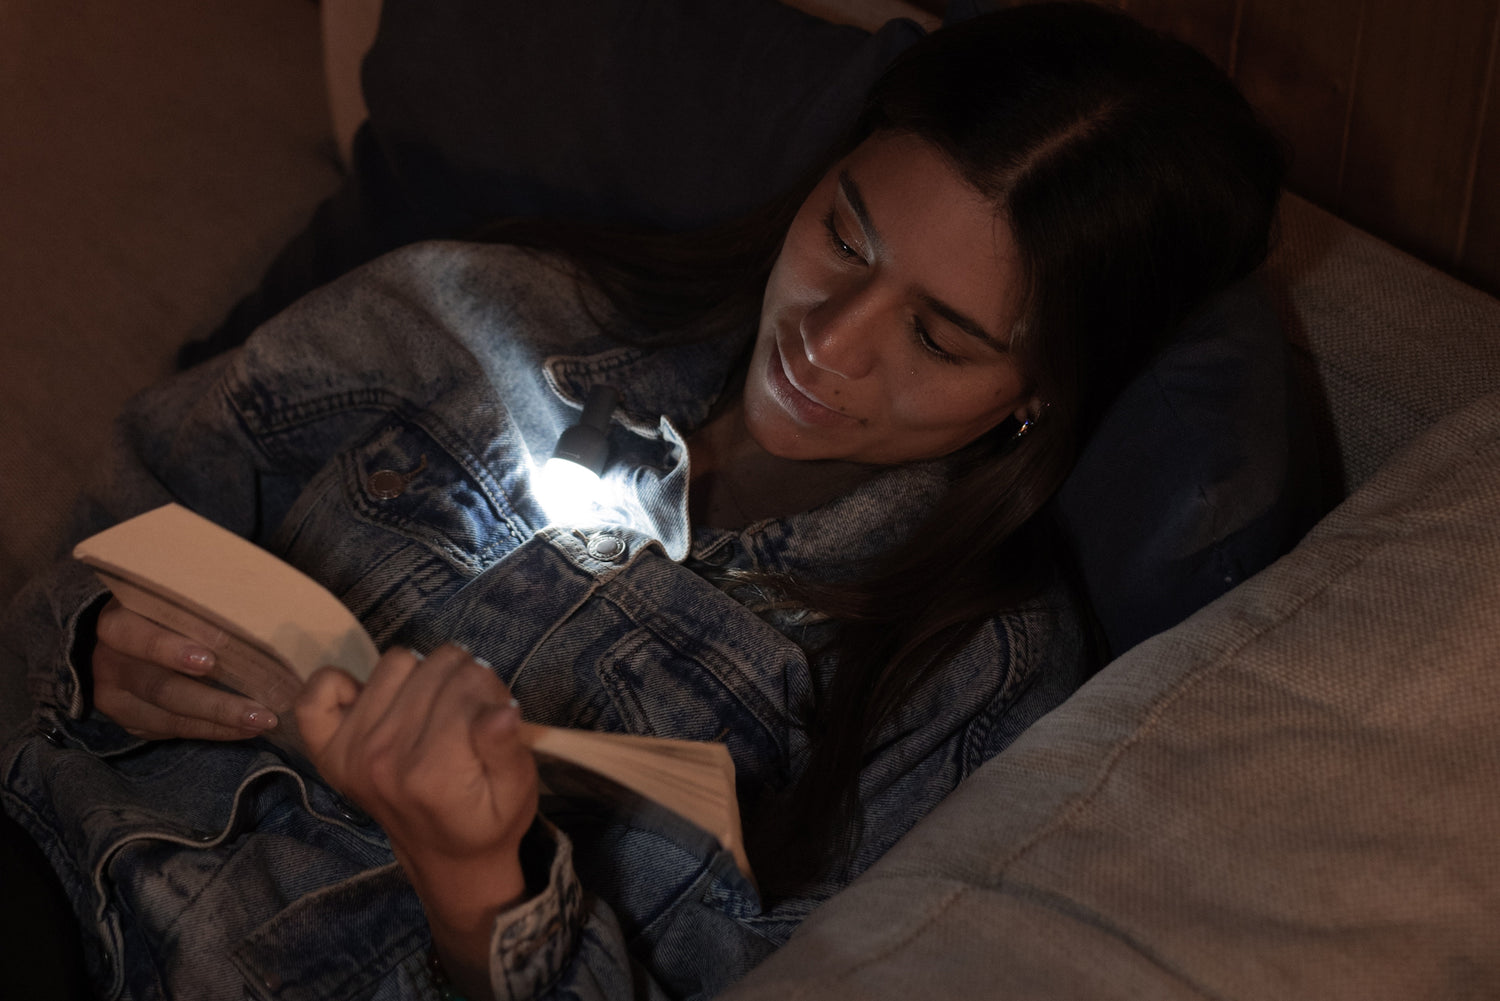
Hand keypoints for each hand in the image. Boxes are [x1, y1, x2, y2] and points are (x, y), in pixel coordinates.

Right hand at [92, 598, 279, 739]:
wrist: (118, 641)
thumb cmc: (161, 614)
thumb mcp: (168, 603)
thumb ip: (195, 613)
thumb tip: (251, 624)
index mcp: (117, 624)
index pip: (137, 637)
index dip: (171, 650)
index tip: (210, 660)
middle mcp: (110, 663)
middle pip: (161, 688)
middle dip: (215, 703)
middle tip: (260, 712)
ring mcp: (115, 697)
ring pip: (169, 717)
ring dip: (221, 722)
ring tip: (262, 723)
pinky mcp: (128, 720)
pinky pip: (172, 730)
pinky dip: (212, 731)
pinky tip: (244, 729)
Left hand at [296, 644, 538, 996]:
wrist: (449, 861)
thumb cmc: (489, 821)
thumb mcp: (517, 791)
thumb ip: (506, 749)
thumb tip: (503, 709)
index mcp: (432, 770)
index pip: (471, 681)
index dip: (493, 690)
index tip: (497, 717)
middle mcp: (384, 756)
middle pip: (436, 666)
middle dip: (464, 680)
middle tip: (470, 715)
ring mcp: (351, 751)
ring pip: (397, 663)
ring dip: (422, 676)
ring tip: (436, 708)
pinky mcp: (330, 750)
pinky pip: (319, 692)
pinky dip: (342, 684)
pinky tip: (374, 702)